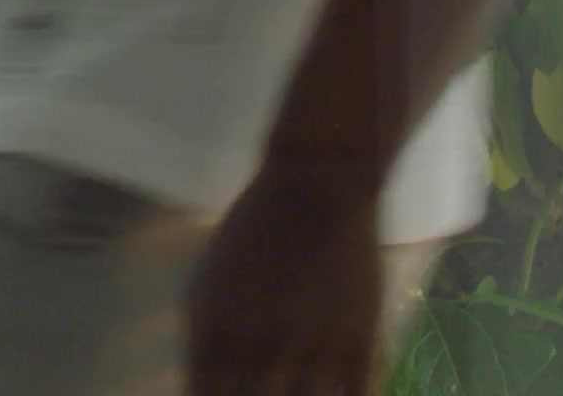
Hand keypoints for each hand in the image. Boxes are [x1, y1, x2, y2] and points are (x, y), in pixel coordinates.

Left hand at [185, 158, 387, 394]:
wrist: (317, 188)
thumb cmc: (252, 234)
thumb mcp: (206, 282)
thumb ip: (200, 341)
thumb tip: (201, 389)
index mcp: (216, 332)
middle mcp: (261, 348)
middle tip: (265, 389)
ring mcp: (314, 350)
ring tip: (291, 388)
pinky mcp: (361, 345)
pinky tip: (334, 394)